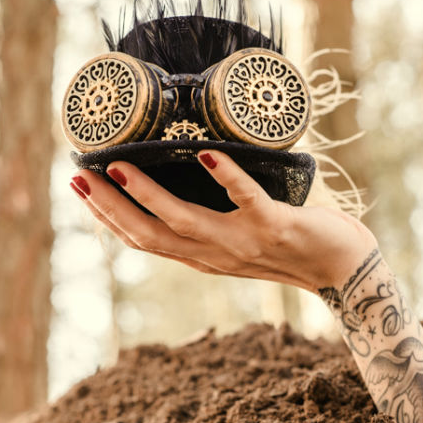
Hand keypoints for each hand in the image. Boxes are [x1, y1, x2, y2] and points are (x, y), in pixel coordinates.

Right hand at [70, 150, 376, 292]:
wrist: (344, 269)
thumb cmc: (292, 243)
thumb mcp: (238, 239)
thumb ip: (210, 220)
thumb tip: (184, 171)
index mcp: (202, 256)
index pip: (143, 240)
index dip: (108, 218)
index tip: (80, 188)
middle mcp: (215, 255)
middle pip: (150, 236)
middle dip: (110, 208)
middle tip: (79, 177)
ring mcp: (244, 243)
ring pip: (185, 222)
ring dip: (149, 194)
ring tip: (121, 164)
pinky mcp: (276, 226)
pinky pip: (247, 200)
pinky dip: (226, 177)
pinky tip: (205, 153)